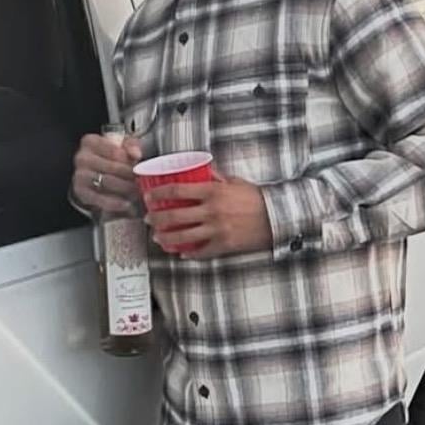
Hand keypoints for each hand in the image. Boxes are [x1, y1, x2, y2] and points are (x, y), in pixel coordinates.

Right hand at [72, 131, 142, 214]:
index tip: (139, 167)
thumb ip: (131, 145)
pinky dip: (115, 203)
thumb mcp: (121, 145)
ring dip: (125, 188)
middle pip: (111, 167)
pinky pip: (99, 199)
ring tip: (137, 191)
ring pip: (106, 183)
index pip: (114, 151)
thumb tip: (136, 154)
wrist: (95, 174)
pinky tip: (127, 204)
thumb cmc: (110, 157)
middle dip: (130, 175)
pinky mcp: (81, 193)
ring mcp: (80, 176)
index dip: (129, 160)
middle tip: (142, 180)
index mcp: (91, 142)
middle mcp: (82, 158)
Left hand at [143, 174, 273, 257]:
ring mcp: (216, 230)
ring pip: (183, 237)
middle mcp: (211, 211)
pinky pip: (201, 252)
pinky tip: (180, 252)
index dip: (159, 193)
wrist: (276, 217)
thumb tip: (202, 171)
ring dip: (166, 238)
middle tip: (147, 218)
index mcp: (212, 192)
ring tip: (157, 237)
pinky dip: (188, 253)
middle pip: (174, 216)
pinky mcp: (223, 245)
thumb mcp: (234, 182)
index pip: (177, 191)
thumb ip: (216, 178)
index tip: (148, 196)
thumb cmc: (256, 198)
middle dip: (156, 218)